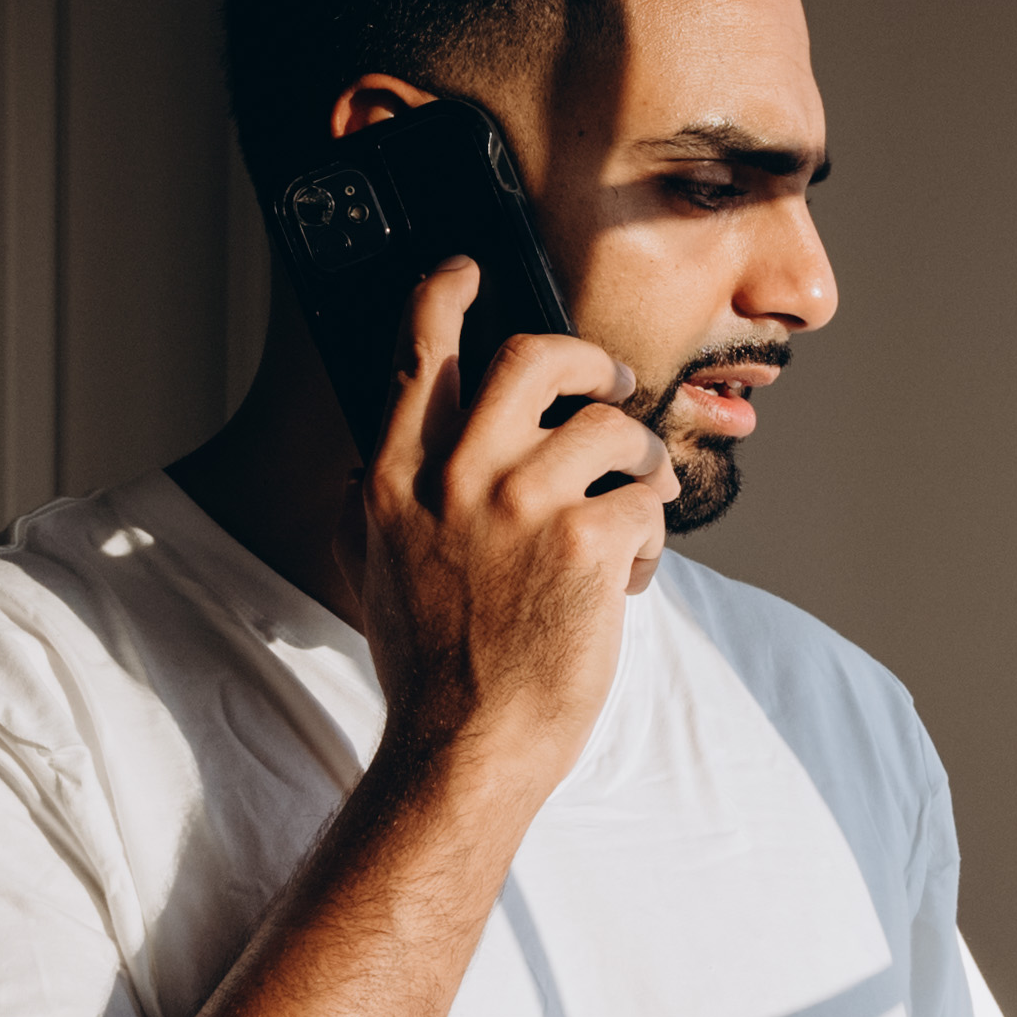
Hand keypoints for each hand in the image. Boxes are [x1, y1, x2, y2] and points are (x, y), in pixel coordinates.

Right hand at [345, 257, 676, 785]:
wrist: (466, 746)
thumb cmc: (429, 666)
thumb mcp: (370, 569)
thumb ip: (368, 503)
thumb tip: (362, 459)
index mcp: (394, 477)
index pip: (418, 356)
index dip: (446, 296)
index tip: (471, 269)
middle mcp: (453, 477)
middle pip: (533, 358)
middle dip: (589, 362)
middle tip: (612, 386)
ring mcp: (520, 505)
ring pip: (610, 426)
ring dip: (641, 458)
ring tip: (644, 498)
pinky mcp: (586, 542)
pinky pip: (646, 498)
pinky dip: (654, 533)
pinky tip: (636, 573)